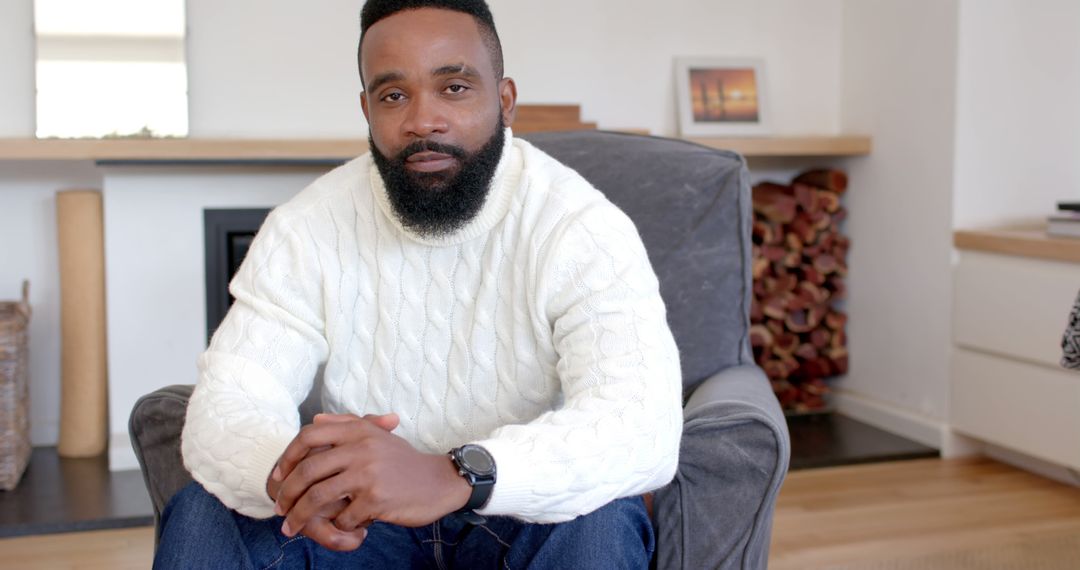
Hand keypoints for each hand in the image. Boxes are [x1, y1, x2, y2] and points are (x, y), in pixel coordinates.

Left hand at [265, 413, 399, 550]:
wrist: (439, 482)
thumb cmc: (405, 461)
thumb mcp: (378, 436)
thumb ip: (347, 424)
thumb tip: (316, 418)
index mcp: (358, 430)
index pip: (309, 434)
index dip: (287, 455)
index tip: (278, 475)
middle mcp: (361, 448)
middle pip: (307, 470)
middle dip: (287, 493)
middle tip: (279, 508)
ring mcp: (368, 474)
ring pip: (318, 498)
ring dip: (299, 517)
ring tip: (290, 528)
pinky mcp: (376, 499)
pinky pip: (343, 518)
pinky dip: (337, 526)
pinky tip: (340, 528)